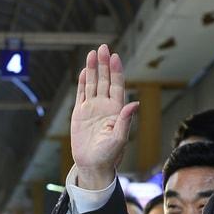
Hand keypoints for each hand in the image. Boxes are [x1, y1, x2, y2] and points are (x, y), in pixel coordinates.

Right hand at [70, 44, 139, 188]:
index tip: (115, 57)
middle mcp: (105, 106)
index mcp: (116, 111)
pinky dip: (82, 82)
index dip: (116, 71)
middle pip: (105, 80)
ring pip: (93, 84)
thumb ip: (125, 121)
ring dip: (93, 69)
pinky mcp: (80, 114)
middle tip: (103, 47)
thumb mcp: (119, 139)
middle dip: (104, 64)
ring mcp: (92, 109)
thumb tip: (133, 103)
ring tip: (92, 54)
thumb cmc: (109, 156)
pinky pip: (82, 94)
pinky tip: (83, 71)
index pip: (117, 86)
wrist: (92, 166)